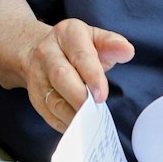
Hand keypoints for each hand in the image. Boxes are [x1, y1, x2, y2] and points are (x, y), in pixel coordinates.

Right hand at [20, 18, 133, 132]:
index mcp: (66, 34)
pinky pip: (50, 115)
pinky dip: (66, 124)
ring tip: (90, 123)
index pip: (80, 56)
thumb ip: (111, 44)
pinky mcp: (35, 97)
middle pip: (61, 76)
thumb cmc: (76, 48)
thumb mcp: (94, 39)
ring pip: (53, 100)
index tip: (102, 95)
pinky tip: (80, 127)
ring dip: (73, 115)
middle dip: (79, 97)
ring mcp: (37, 76)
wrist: (38, 50)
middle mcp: (47, 53)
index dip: (92, 76)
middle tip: (95, 111)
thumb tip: (127, 50)